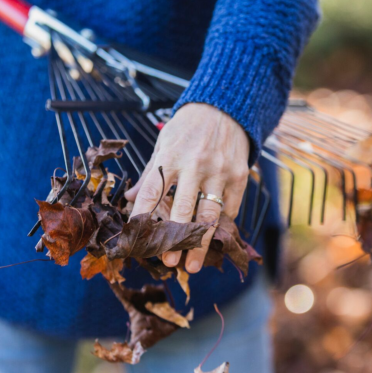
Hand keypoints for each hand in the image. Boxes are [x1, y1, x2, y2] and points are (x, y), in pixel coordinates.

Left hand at [125, 103, 249, 272]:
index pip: (152, 193)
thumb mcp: (165, 143)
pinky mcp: (239, 176)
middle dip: (175, 239)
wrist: (225, 107)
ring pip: (209, 215)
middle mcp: (195, 165)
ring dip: (200, 244)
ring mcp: (219, 172)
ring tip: (192, 265)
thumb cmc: (189, 127)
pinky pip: (230, 209)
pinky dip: (220, 228)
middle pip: (183, 210)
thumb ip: (150, 173)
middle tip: (168, 261)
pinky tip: (213, 243)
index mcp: (170, 157)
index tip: (138, 240)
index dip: (143, 218)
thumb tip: (132, 199)